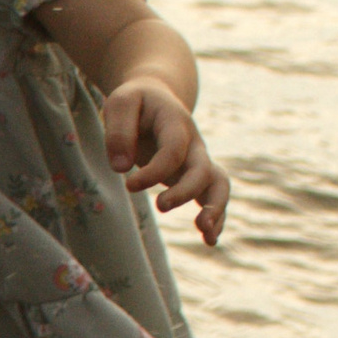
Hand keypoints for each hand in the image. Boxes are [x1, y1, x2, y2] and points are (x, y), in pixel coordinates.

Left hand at [103, 79, 228, 244]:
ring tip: (205, 234)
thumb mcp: (121, 102)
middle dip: (185, 192)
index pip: (173, 150)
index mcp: (176, 122)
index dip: (154, 171)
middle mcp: (193, 143)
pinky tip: (210, 241)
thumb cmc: (135, 101)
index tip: (129, 185)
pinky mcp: (194, 175)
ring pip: (218, 184)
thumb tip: (121, 168)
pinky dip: (216, 218)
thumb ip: (118, 130)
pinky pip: (213, 196)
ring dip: (216, 209)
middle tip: (161, 206)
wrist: (156, 95)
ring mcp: (197, 160)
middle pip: (202, 170)